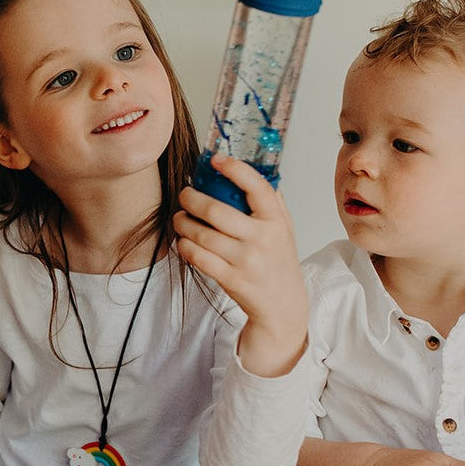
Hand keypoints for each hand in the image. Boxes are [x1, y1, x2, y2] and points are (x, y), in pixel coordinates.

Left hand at [174, 153, 307, 376]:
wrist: (283, 305)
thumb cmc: (279, 261)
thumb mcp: (285, 229)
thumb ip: (272, 201)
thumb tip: (251, 171)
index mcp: (276, 221)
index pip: (257, 187)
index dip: (235, 170)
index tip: (216, 160)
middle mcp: (262, 239)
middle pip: (216, 211)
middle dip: (192, 199)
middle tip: (185, 194)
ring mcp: (245, 261)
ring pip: (202, 235)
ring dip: (183, 223)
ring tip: (180, 218)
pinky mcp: (231, 279)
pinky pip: (198, 258)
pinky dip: (185, 246)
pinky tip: (184, 240)